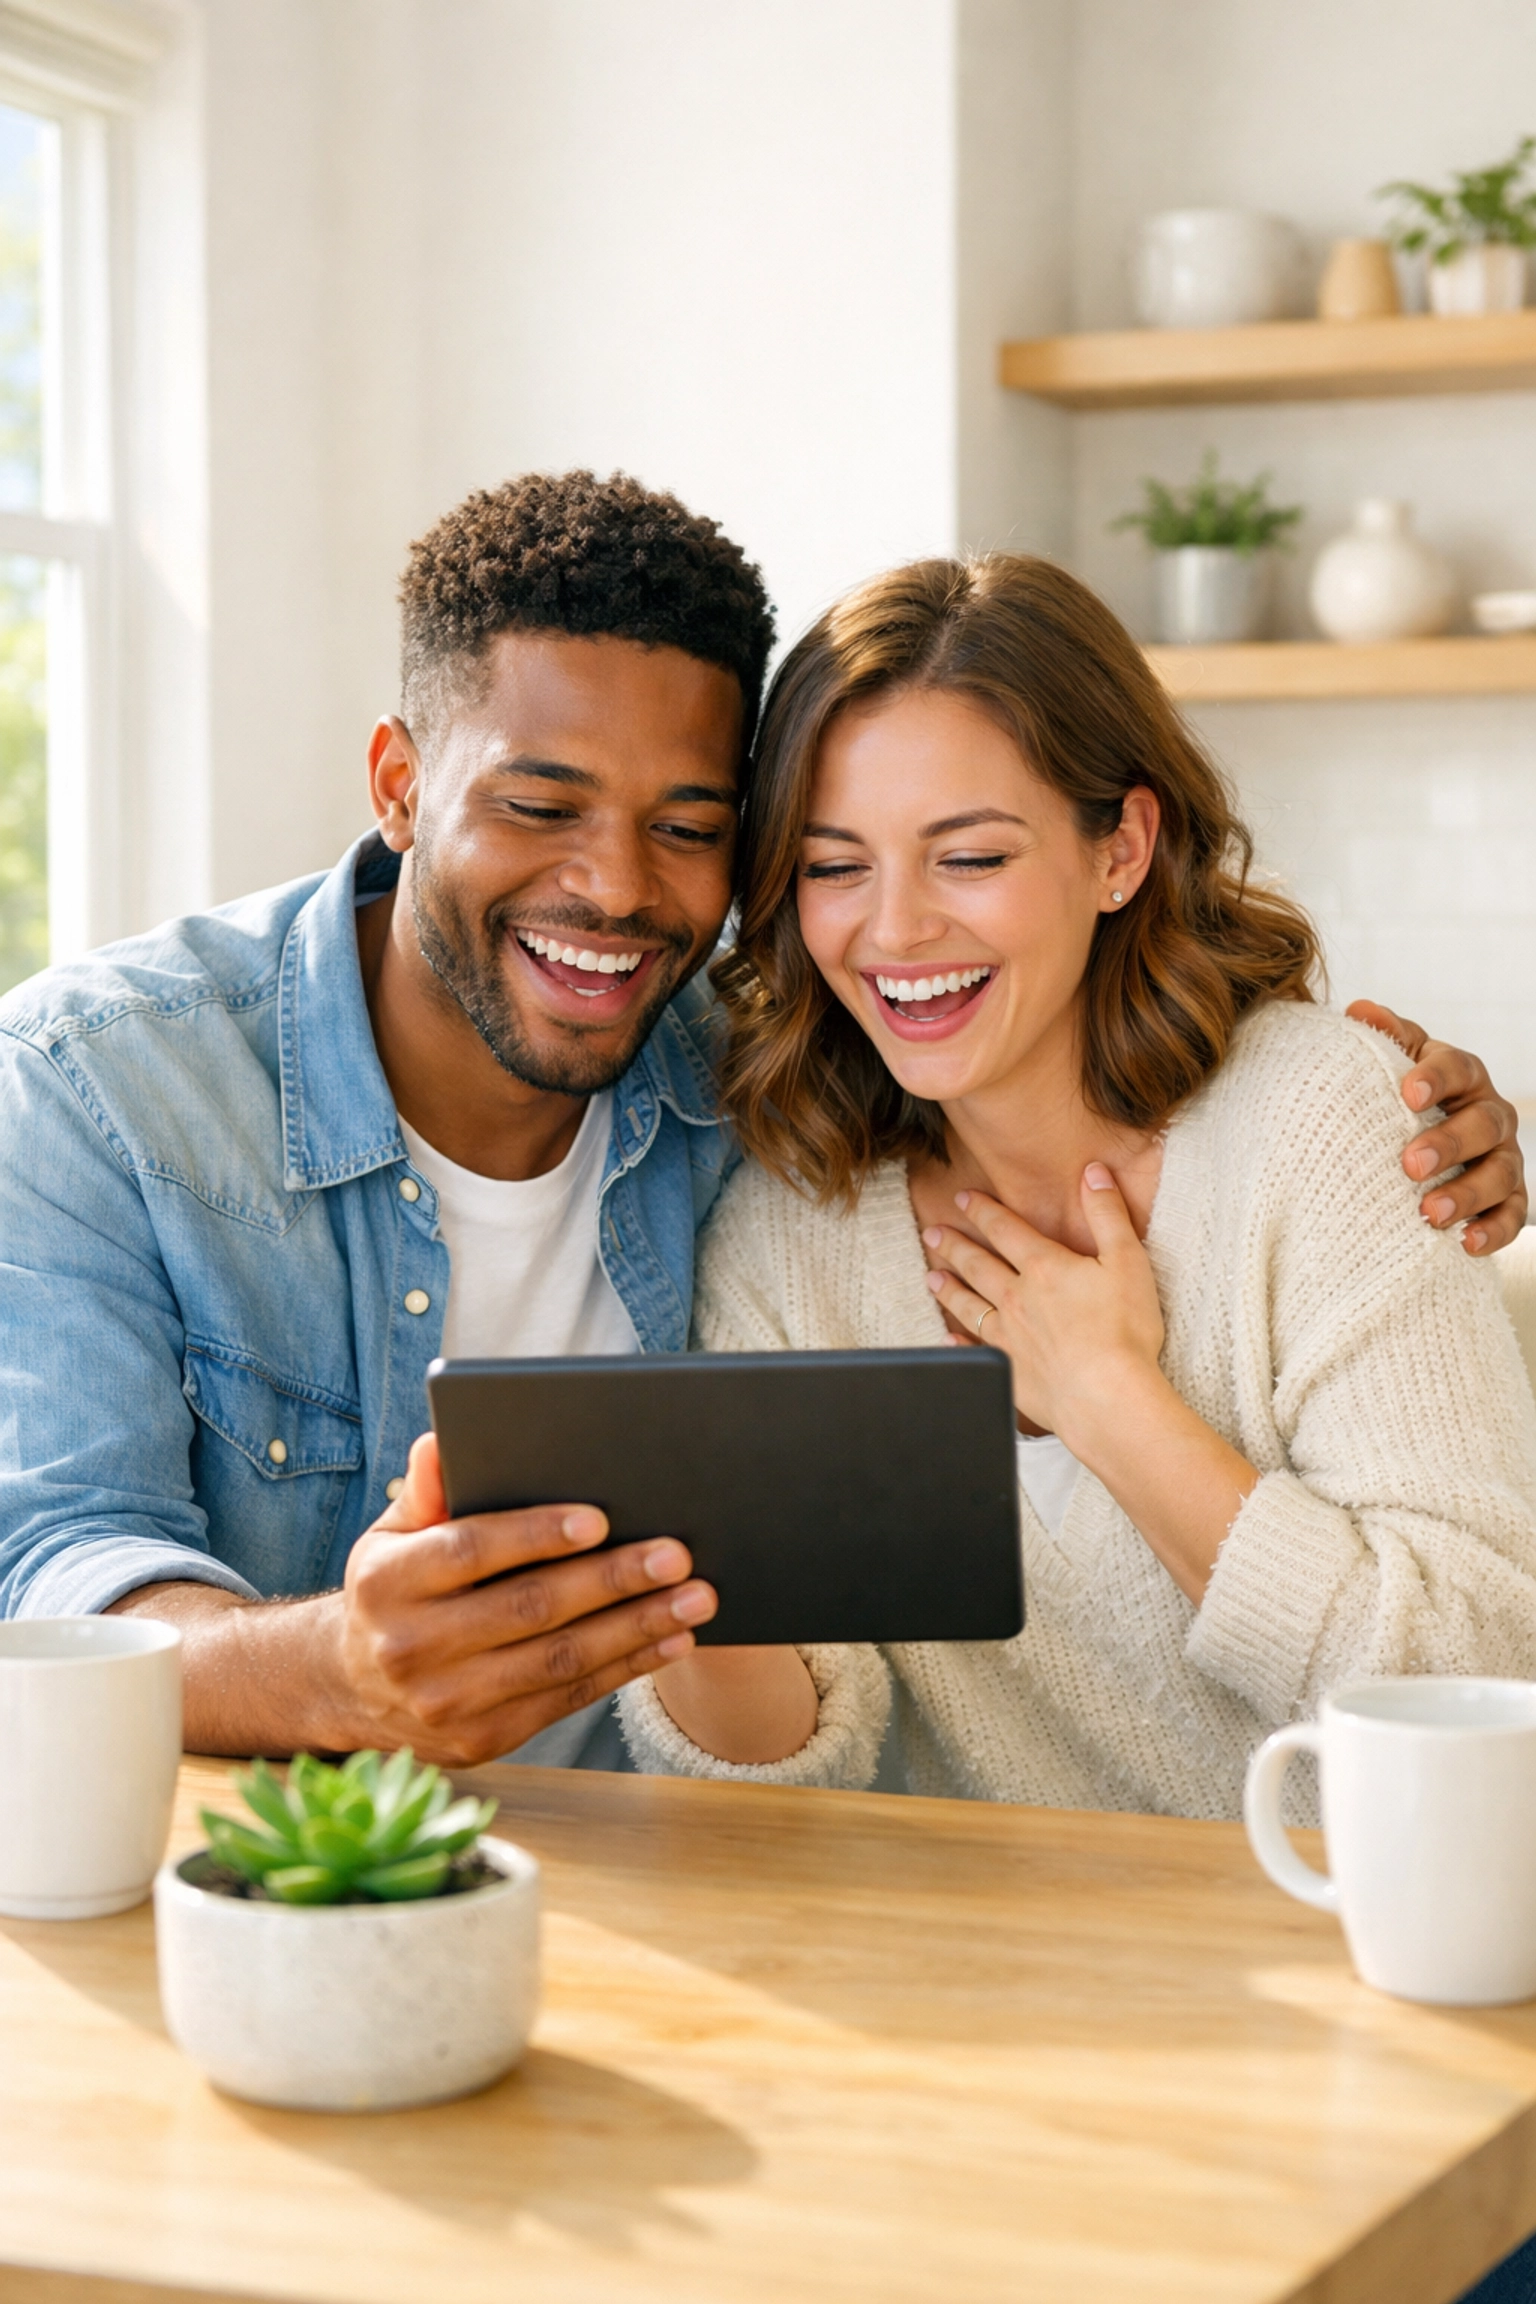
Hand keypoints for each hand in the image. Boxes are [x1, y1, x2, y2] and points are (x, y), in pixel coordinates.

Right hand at [336, 1431, 717, 1763]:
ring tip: (694, 1599)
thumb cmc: (393, 1588)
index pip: (470, 1550)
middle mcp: (410, 1647)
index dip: (536, 1534)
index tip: (600, 1518)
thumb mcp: (392, 1534)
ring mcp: (446, 1703)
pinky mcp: (482, 1740)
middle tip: (676, 1555)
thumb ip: (426, 1490)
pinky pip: (566, 1699)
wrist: (352, 1688)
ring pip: (558, 1660)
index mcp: (388, 1582)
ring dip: (636, 1628)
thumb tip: (442, 1438)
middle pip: (528, 1608)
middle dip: (611, 1580)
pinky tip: (669, 1640)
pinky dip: (625, 1669)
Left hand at [923, 1168, 1257, 1603]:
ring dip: (948, 1288)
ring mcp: (1008, 1337)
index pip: (1005, 1229)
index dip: (983, 1210)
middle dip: (954, 1245)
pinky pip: (975, 1353)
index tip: (962, 1197)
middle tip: (932, 1232)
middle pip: (977, 1265)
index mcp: (1044, 1268)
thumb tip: (1093, 1172)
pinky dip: (958, 1345)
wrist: (1108, 1396)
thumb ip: (1108, 1214)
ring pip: (968, 1305)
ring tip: (931, 1276)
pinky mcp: (1009, 1372)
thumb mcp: (1128, 1260)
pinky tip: (948, 1339)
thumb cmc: (1125, 1330)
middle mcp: (1017, 1298)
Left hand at [1347, 1000, 1526, 1253]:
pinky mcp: (1508, 1198)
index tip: (1408, 1093)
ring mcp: (1503, 1157)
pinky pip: (1512, 1215)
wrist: (1414, 1144)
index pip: (1458, 1068)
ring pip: (1502, 1173)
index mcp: (1461, 1075)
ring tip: (1430, 1213)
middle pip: (1485, 1123)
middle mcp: (1489, 1113)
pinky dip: (1493, 1231)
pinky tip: (1465, 1244)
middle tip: (1410, 1164)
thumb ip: (1382, 1039)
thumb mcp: (1389, 1064)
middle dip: (1451, 1143)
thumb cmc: (1396, 1099)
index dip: (1437, 1078)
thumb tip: (1360, 1011)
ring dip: (1469, 1194)